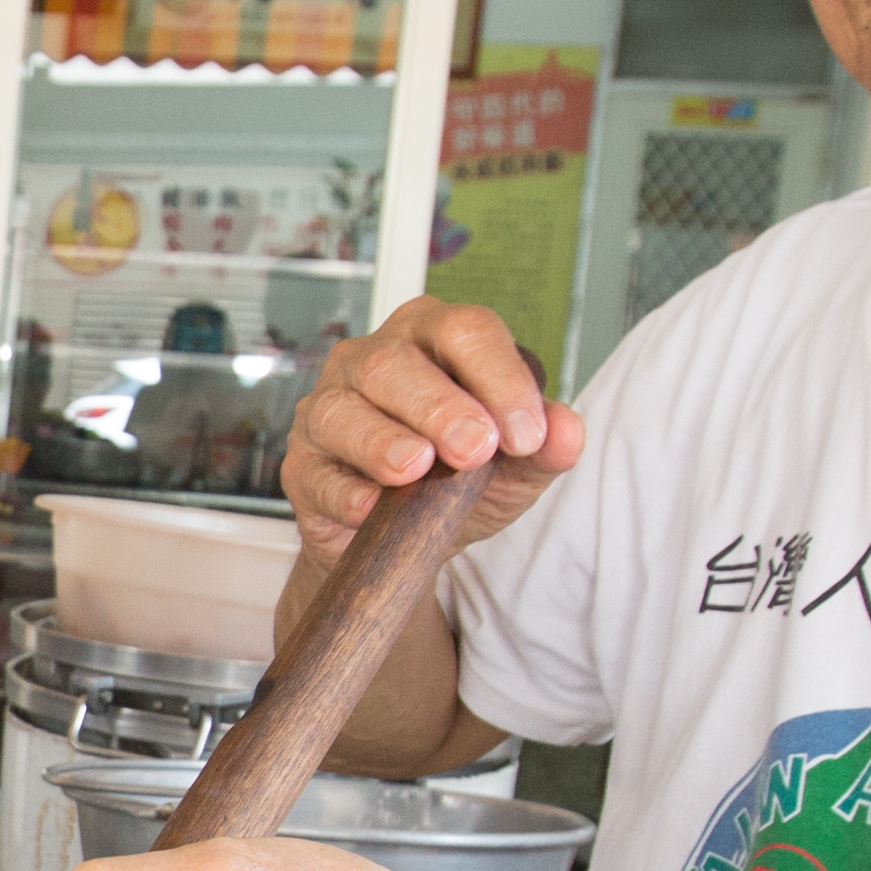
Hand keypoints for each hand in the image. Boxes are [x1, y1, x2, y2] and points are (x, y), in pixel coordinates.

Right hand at [282, 301, 581, 557]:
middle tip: (474, 449)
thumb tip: (568, 432)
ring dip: (380, 440)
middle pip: (393, 363)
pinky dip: (343, 490)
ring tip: (415, 470)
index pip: (464, 331)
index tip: (526, 434)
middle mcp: (372, 362)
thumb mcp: (515, 467)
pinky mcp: (302, 466)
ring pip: (340, 411)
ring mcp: (328, 410)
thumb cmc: (457, 481)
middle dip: (437, 406)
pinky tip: (370, 507)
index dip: (497, 377)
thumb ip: (544, 448)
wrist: (406, 540)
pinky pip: (314, 472)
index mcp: (432, 339)